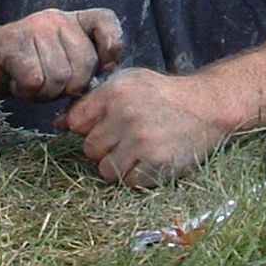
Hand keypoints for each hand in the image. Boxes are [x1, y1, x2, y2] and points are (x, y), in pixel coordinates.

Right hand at [0, 7, 123, 100]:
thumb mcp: (65, 63)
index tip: (102, 68)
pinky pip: (35, 81)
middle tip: (50, 84)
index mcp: (74, 19)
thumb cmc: (31, 68)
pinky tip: (18, 83)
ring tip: (32, 82)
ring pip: (59, 78)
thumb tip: (105, 76)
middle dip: (70, 88)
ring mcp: (33, 28)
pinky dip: (28, 93)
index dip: (111, 48)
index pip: (106, 22)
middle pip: (84, 65)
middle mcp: (56, 18)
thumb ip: (87, 66)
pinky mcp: (11, 43)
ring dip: (45, 93)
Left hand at [58, 67, 227, 186]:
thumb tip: (58, 124)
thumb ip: (93, 101)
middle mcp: (125, 116)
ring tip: (137, 150)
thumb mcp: (128, 83)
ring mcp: (141, 142)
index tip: (104, 126)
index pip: (76, 122)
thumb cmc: (162, 95)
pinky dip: (135, 175)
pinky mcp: (155, 164)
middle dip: (104, 147)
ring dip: (118, 165)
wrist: (206, 107)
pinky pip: (127, 182)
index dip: (88, 127)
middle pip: (89, 149)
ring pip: (105, 170)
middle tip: (126, 138)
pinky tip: (149, 159)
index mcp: (115, 92)